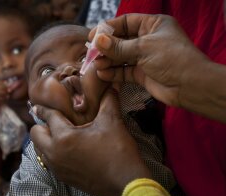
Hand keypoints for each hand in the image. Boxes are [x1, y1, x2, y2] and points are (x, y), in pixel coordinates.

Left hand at [30, 89, 150, 195]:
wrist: (125, 183)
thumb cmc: (118, 151)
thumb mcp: (112, 122)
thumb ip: (108, 100)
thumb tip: (110, 85)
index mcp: (63, 137)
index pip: (48, 117)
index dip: (44, 108)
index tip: (38, 105)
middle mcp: (54, 153)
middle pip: (35, 134)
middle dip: (42, 125)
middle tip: (56, 121)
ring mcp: (57, 167)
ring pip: (39, 149)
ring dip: (45, 140)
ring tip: (60, 134)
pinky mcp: (62, 177)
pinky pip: (47, 161)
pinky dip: (51, 152)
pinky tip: (66, 149)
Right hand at [89, 14, 208, 107]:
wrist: (190, 86)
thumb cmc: (172, 59)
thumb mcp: (143, 48)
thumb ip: (119, 46)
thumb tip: (98, 41)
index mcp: (153, 25)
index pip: (126, 22)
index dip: (108, 28)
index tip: (93, 36)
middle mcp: (148, 40)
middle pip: (121, 40)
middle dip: (106, 47)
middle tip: (92, 53)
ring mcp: (145, 58)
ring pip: (121, 57)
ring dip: (108, 61)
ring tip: (96, 65)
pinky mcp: (142, 74)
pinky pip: (124, 71)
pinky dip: (114, 73)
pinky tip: (103, 74)